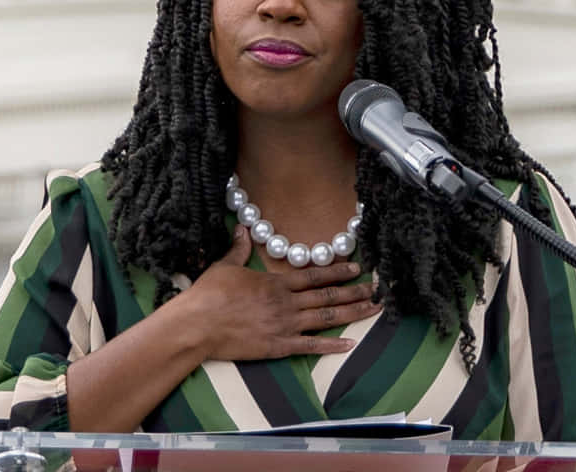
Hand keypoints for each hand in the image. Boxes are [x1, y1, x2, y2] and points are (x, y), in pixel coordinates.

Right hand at [183, 226, 378, 362]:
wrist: (198, 325)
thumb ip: (239, 249)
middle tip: (376, 289)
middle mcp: (285, 303)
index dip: (337, 272)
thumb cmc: (209, 294)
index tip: (356, 268)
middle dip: (354, 292)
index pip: (314, 276)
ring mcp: (284, 326)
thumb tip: (244, 229)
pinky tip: (350, 344)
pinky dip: (331, 346)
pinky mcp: (278, 347)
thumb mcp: (225, 265)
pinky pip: (310, 347)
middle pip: (327, 297)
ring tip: (372, 309)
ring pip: (325, 319)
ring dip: (351, 314)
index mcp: (275, 282)